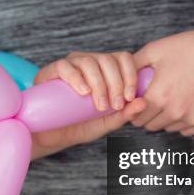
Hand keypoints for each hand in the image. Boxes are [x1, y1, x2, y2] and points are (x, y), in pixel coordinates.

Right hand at [31, 51, 145, 150]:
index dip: (130, 75)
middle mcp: (88, 62)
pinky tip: (83, 92)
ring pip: (89, 61)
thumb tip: (143, 103)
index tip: (128, 98)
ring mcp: (69, 65)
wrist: (52, 136)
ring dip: (99, 84)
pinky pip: (65, 66)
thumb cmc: (80, 126)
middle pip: (108, 59)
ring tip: (99, 105)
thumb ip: (125, 114)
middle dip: (116, 83)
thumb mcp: (106, 122)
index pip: (123, 58)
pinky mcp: (50, 72)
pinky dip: (77, 78)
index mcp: (104, 70)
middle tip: (114, 105)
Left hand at [131, 23, 193, 135]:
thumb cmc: (190, 48)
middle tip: (155, 99)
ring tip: (174, 98)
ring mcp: (193, 119)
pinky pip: (188, 130)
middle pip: (150, 126)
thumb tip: (116, 77)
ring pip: (169, 128)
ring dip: (167, 119)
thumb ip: (132, 66)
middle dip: (149, 115)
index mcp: (159, 97)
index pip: (135, 117)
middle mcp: (175, 112)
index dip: (134, 110)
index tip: (137, 102)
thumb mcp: (155, 50)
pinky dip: (185, 122)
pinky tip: (189, 103)